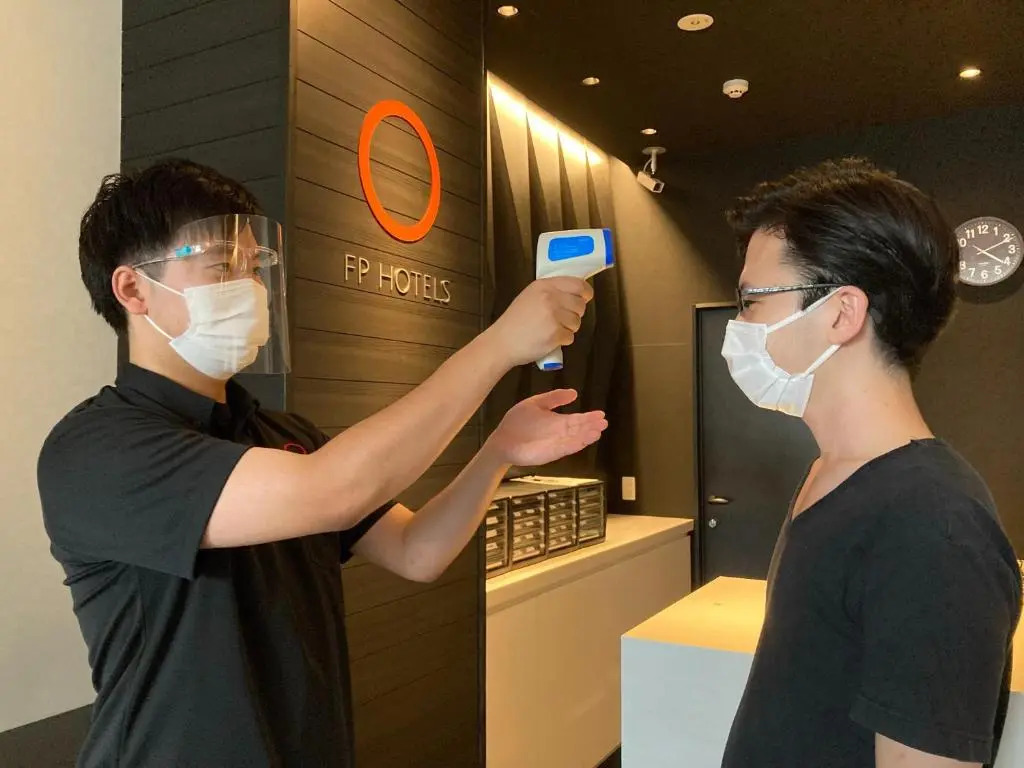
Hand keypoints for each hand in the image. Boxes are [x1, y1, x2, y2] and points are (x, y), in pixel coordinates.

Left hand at [484, 389, 607, 466]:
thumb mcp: (536, 403)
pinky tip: (583, 441)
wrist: (503, 439)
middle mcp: (559, 433)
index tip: (601, 414)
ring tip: (597, 432)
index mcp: (558, 421)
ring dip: (586, 436)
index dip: (588, 417)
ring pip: (574, 440)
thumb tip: (574, 392)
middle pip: (578, 429)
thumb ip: (554, 398)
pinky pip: (564, 449)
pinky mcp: (550, 453)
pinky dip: (574, 445)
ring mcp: (556, 444)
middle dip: (591, 426)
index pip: (576, 419)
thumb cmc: (518, 422)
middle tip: (604, 422)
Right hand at [486, 278, 593, 367]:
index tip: (585, 297)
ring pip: (577, 322)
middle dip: (574, 314)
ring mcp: (553, 316)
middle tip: (560, 319)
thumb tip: (574, 293)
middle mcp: (550, 298)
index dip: (586, 292)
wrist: (502, 342)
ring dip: (568, 329)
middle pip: (580, 305)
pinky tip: (548, 338)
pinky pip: (570, 337)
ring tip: (550, 329)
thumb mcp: (530, 296)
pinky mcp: (555, 333)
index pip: (578, 284)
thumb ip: (551, 291)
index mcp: (544, 286)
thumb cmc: (515, 322)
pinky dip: (561, 341)